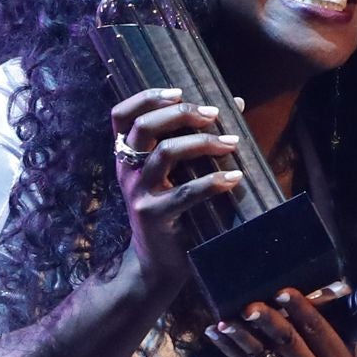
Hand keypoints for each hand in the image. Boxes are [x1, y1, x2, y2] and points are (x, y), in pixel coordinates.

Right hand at [111, 87, 243, 297]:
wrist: (158, 263)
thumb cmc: (175, 211)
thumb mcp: (179, 172)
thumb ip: (198, 138)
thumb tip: (235, 103)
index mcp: (127, 155)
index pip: (121, 115)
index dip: (147, 98)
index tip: (179, 92)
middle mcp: (127, 170)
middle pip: (144, 127)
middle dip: (181, 113)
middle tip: (213, 114)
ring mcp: (138, 193)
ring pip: (165, 153)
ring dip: (202, 143)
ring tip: (231, 143)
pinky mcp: (154, 216)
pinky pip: (185, 193)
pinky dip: (213, 182)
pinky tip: (235, 178)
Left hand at [207, 287, 356, 356]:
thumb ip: (336, 326)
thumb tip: (329, 287)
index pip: (317, 330)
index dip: (300, 309)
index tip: (283, 291)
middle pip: (288, 343)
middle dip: (268, 322)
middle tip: (250, 306)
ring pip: (262, 356)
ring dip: (241, 337)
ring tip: (225, 321)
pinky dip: (228, 347)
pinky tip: (214, 331)